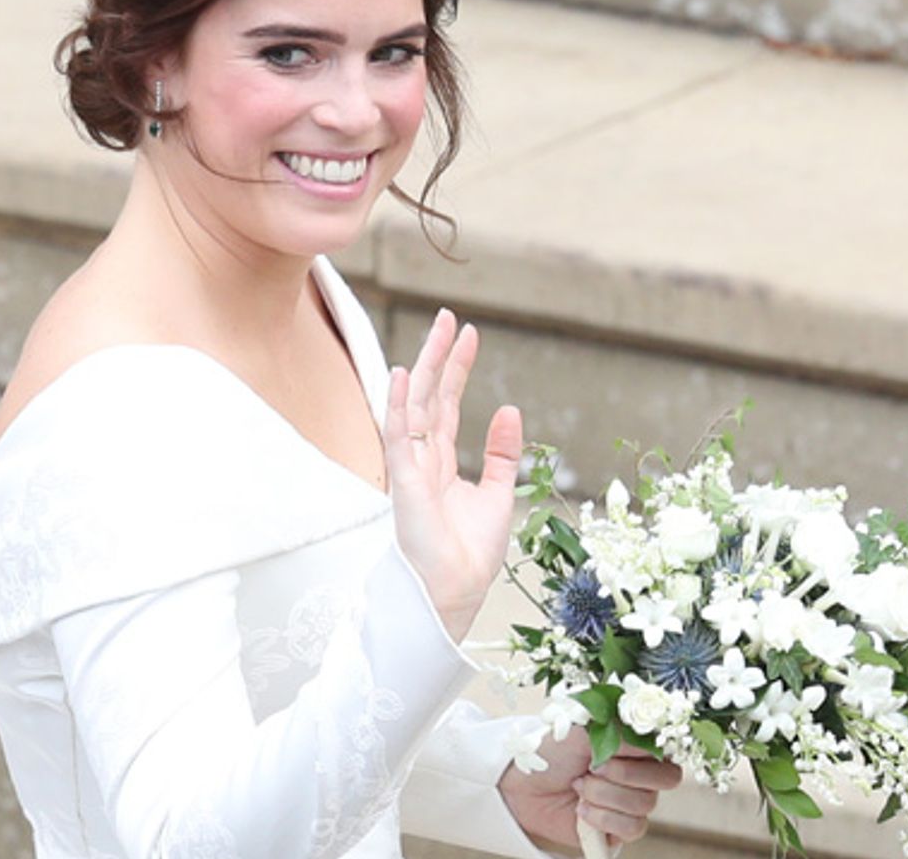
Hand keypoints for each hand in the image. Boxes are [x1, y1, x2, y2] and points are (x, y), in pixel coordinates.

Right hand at [385, 308, 523, 641]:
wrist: (458, 590)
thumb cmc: (471, 553)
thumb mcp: (498, 493)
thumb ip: (500, 453)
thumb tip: (509, 409)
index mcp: (442, 462)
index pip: (448, 404)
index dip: (458, 369)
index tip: (470, 335)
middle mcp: (423, 459)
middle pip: (430, 396)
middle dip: (440, 356)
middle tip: (450, 316)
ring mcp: (412, 468)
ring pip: (415, 406)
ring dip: (425, 367)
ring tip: (439, 330)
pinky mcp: (406, 482)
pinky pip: (399, 436)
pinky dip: (399, 405)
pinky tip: (402, 375)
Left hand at [498, 730, 683, 852]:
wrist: (523, 785)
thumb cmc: (553, 749)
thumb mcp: (584, 727)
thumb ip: (622, 728)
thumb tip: (649, 733)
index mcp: (638, 742)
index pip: (668, 748)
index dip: (642, 751)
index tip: (611, 748)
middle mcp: (642, 772)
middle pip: (666, 779)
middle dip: (623, 774)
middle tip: (592, 768)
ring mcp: (632, 801)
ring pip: (645, 805)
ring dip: (604, 796)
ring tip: (579, 787)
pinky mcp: (620, 828)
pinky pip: (632, 828)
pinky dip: (603, 818)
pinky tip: (582, 810)